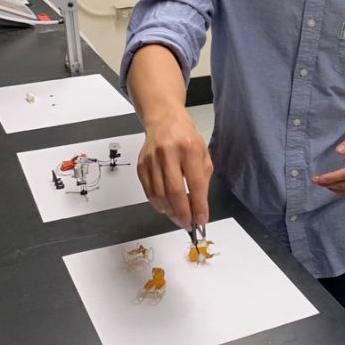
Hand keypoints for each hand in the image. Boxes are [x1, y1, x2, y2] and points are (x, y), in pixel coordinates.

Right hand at [136, 108, 211, 229]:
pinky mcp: (141, 165)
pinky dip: (158, 204)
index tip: (202, 220)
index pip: (195, 184)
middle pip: (174, 192)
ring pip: (159, 195)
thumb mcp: (203, 154)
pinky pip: (148, 192)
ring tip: (179, 218)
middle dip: (183, 214)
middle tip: (188, 224)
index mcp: (189, 149)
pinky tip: (166, 207)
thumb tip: (199, 207)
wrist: (164, 120)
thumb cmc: (186, 137)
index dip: (198, 206)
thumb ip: (202, 180)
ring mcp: (151, 159)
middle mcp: (168, 153)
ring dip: (170, 212)